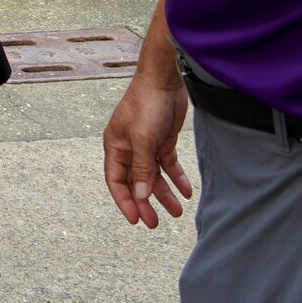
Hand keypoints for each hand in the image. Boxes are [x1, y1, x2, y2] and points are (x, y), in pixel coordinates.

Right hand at [102, 72, 192, 228]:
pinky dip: (176, 178)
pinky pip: (168, 165)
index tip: (136, 220)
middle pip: (136, 182)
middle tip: (155, 223)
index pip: (116, 181)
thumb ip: (142, 168)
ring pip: (154, 176)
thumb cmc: (146, 104)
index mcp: (115, 147)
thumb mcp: (143, 139)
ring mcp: (146, 144)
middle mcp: (129, 148)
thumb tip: (141, 195)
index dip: (125, 202)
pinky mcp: (162, 140)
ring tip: (177, 211)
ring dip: (164, 193)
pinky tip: (186, 191)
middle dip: (145, 203)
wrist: (164, 79)